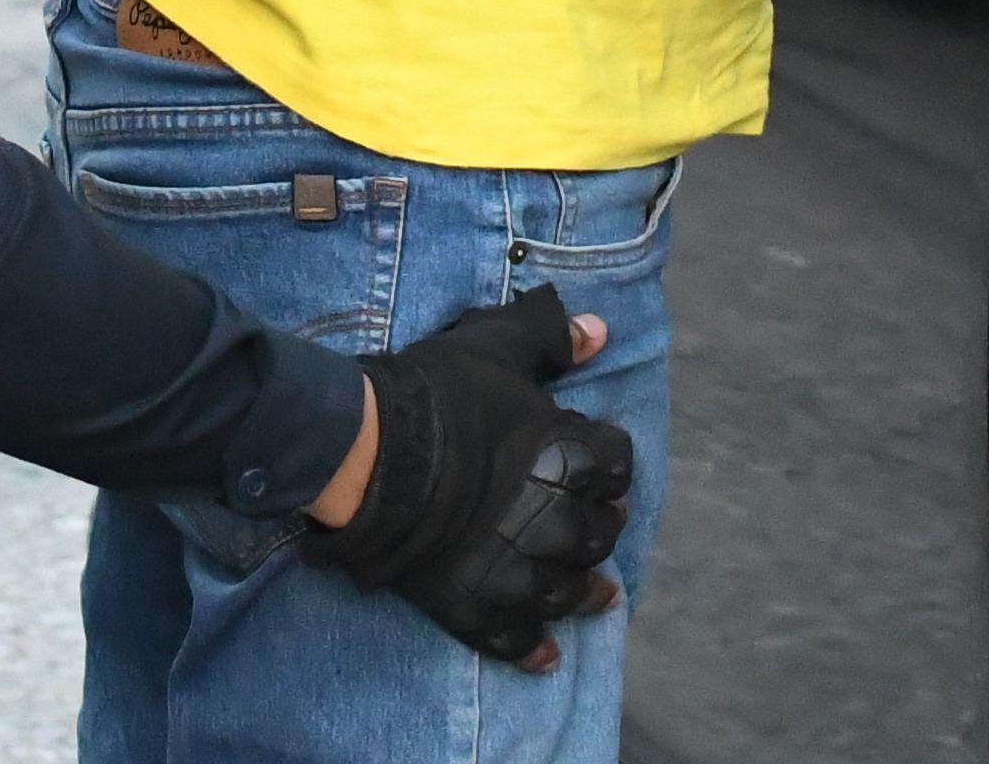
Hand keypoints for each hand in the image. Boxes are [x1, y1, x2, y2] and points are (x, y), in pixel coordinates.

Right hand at [309, 286, 632, 671]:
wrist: (372, 455)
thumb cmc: (440, 394)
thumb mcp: (499, 345)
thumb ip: (552, 337)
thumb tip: (598, 332)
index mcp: (575, 461)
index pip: (616, 467)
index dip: (607, 464)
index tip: (597, 467)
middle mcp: (561, 526)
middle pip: (599, 534)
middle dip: (599, 526)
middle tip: (592, 526)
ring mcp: (520, 574)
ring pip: (569, 592)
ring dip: (584, 594)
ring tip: (596, 597)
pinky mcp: (479, 609)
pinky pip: (516, 640)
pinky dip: (533, 649)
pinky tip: (546, 655)